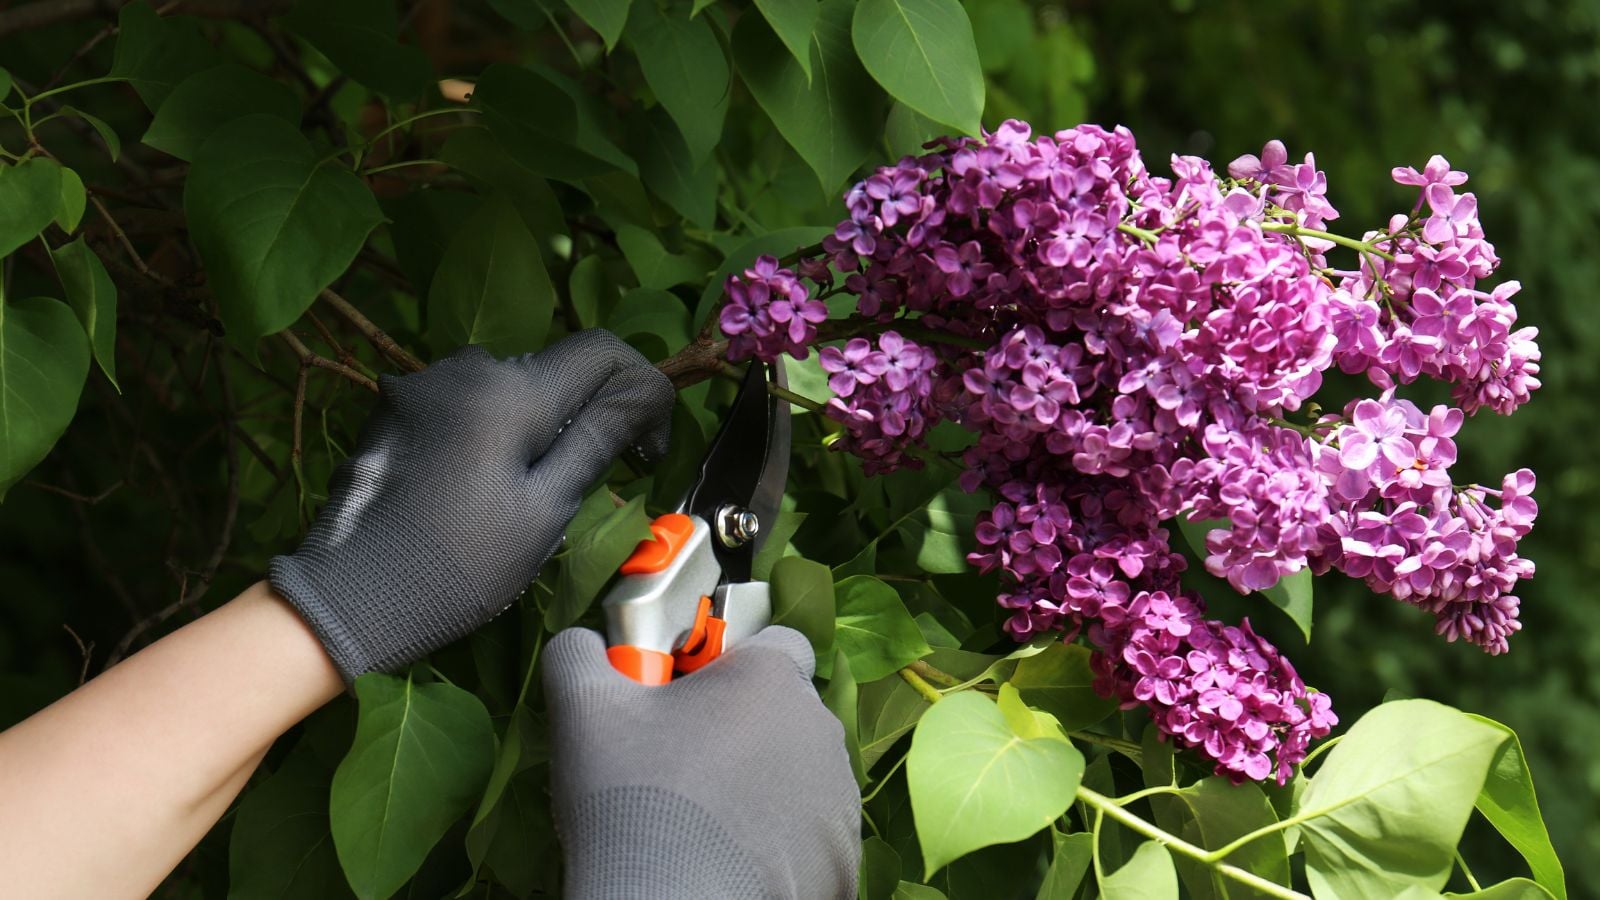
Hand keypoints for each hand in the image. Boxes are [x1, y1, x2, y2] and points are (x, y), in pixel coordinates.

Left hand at [271, 330, 672, 680]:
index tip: (643, 453)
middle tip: (586, 483)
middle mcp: (464, 367)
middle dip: (585, 414)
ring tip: (522, 492)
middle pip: (554, 369)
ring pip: (508, 386)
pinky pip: (464, 402)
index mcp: (510, 389)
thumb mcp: (546, 508)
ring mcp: (422, 385)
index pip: (603, 351)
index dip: (642, 391)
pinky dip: (488, 430)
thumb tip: (646, 391)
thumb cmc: (460, 566)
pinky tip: (472, 488)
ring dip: (533, 423)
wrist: (347, 599)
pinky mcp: (394, 409)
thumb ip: (599, 437)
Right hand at [543, 626, 860, 899]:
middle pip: (787, 713)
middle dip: (746, 728)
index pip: (778, 643)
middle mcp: (820, 730)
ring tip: (705, 819)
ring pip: (802, 776)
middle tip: (687, 762)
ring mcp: (838, 800)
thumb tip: (583, 642)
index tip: (696, 693)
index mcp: (771, 678)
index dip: (736, 662)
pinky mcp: (841, 860)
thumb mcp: (582, 707)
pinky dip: (780, 845)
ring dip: (766, 786)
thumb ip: (580, 653)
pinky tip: (731, 858)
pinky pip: (811, 837)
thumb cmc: (631, 797)